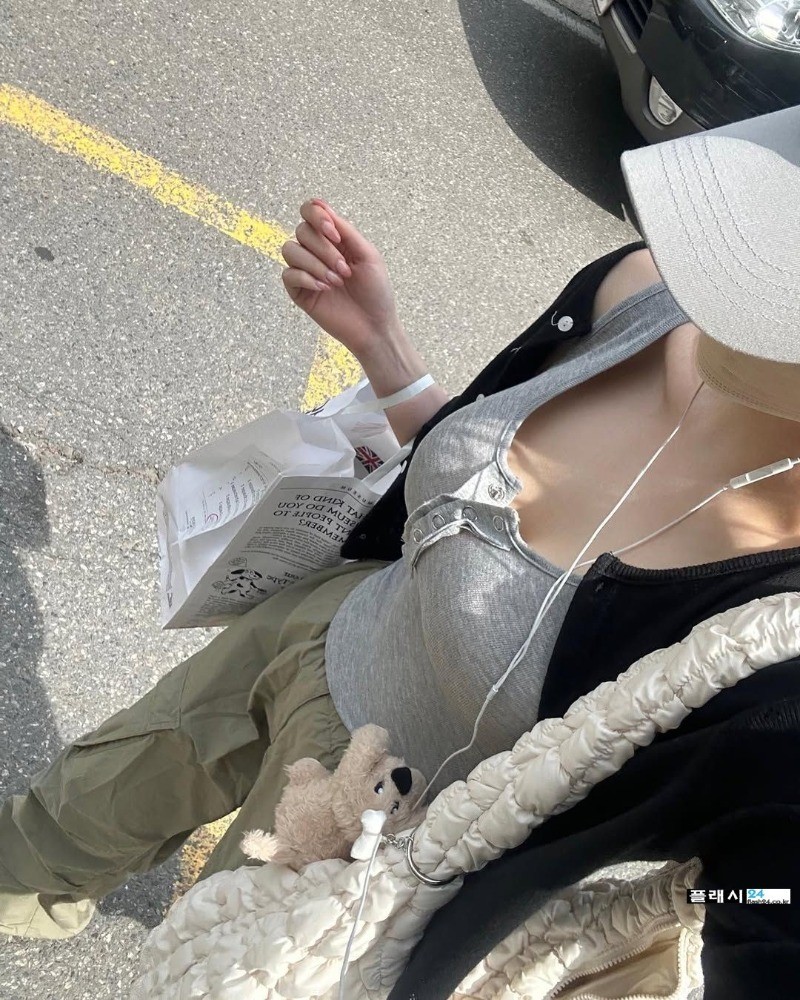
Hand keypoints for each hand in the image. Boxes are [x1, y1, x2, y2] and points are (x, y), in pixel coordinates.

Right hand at [281, 198, 403, 360]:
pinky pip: (288, 274)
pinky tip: (324, 289)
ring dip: (316, 264)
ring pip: (290, 250)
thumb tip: (320, 205)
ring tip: (336, 281)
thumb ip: (344, 230)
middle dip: (324, 249)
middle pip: (301, 230)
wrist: (374, 326)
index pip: (310, 212)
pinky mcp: (298, 291)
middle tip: (345, 270)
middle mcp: (316, 251)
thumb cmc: (376, 291)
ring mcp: (305, 271)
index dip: (317, 216)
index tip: (336, 236)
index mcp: (334, 239)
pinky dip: (306, 278)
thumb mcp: (367, 254)